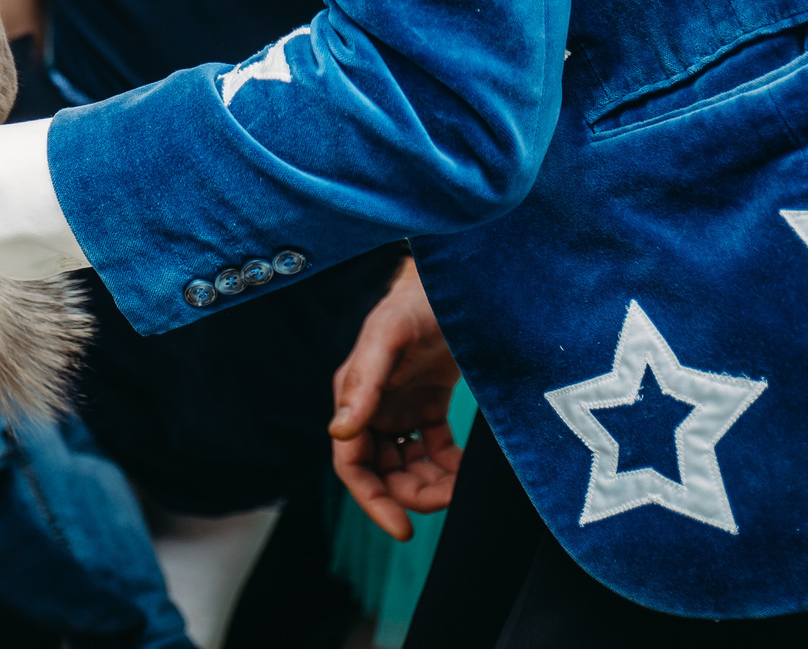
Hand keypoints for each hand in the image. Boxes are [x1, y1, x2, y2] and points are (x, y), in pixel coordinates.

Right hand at [329, 259, 462, 540]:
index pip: (352, 464)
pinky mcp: (429, 403)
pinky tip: (468, 466)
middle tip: (451, 496)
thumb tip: (339, 433)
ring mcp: (401, 406)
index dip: (373, 500)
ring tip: (464, 481)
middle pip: (383, 472)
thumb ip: (363, 382)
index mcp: (355, 396)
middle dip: (412, 493)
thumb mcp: (387, 337)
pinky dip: (449, 465)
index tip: (404, 530)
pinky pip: (434, 449)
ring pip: (409, 465)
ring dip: (433, 482)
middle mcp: (373, 406)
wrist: (457, 277)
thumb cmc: (417, 301)